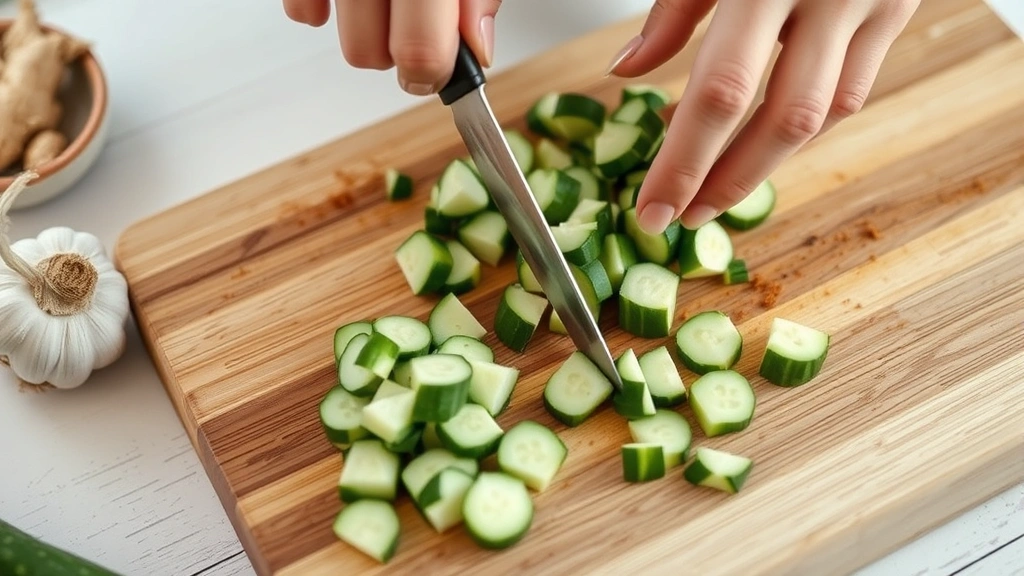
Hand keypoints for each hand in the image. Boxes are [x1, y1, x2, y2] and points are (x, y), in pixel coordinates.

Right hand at [282, 0, 501, 94]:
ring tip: (392, 9)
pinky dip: (319, 13)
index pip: (421, 51)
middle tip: (424, 37)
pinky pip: (300, 8)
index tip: (446, 71)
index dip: (438, 73)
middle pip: (372, 56)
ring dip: (373, 39)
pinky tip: (347, 2)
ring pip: (348, 45)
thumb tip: (477, 47)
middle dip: (404, 60)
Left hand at [609, 0, 920, 233]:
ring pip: (824, 115)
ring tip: (713, 192)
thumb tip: (625, 71)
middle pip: (782, 120)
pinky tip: (762, 144)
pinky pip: (854, 90)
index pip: (719, 93)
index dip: (683, 163)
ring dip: (767, 164)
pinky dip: (806, 126)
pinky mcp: (897, 8)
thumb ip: (671, 8)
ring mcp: (871, 2)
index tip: (651, 210)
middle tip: (679, 219)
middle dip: (726, 182)